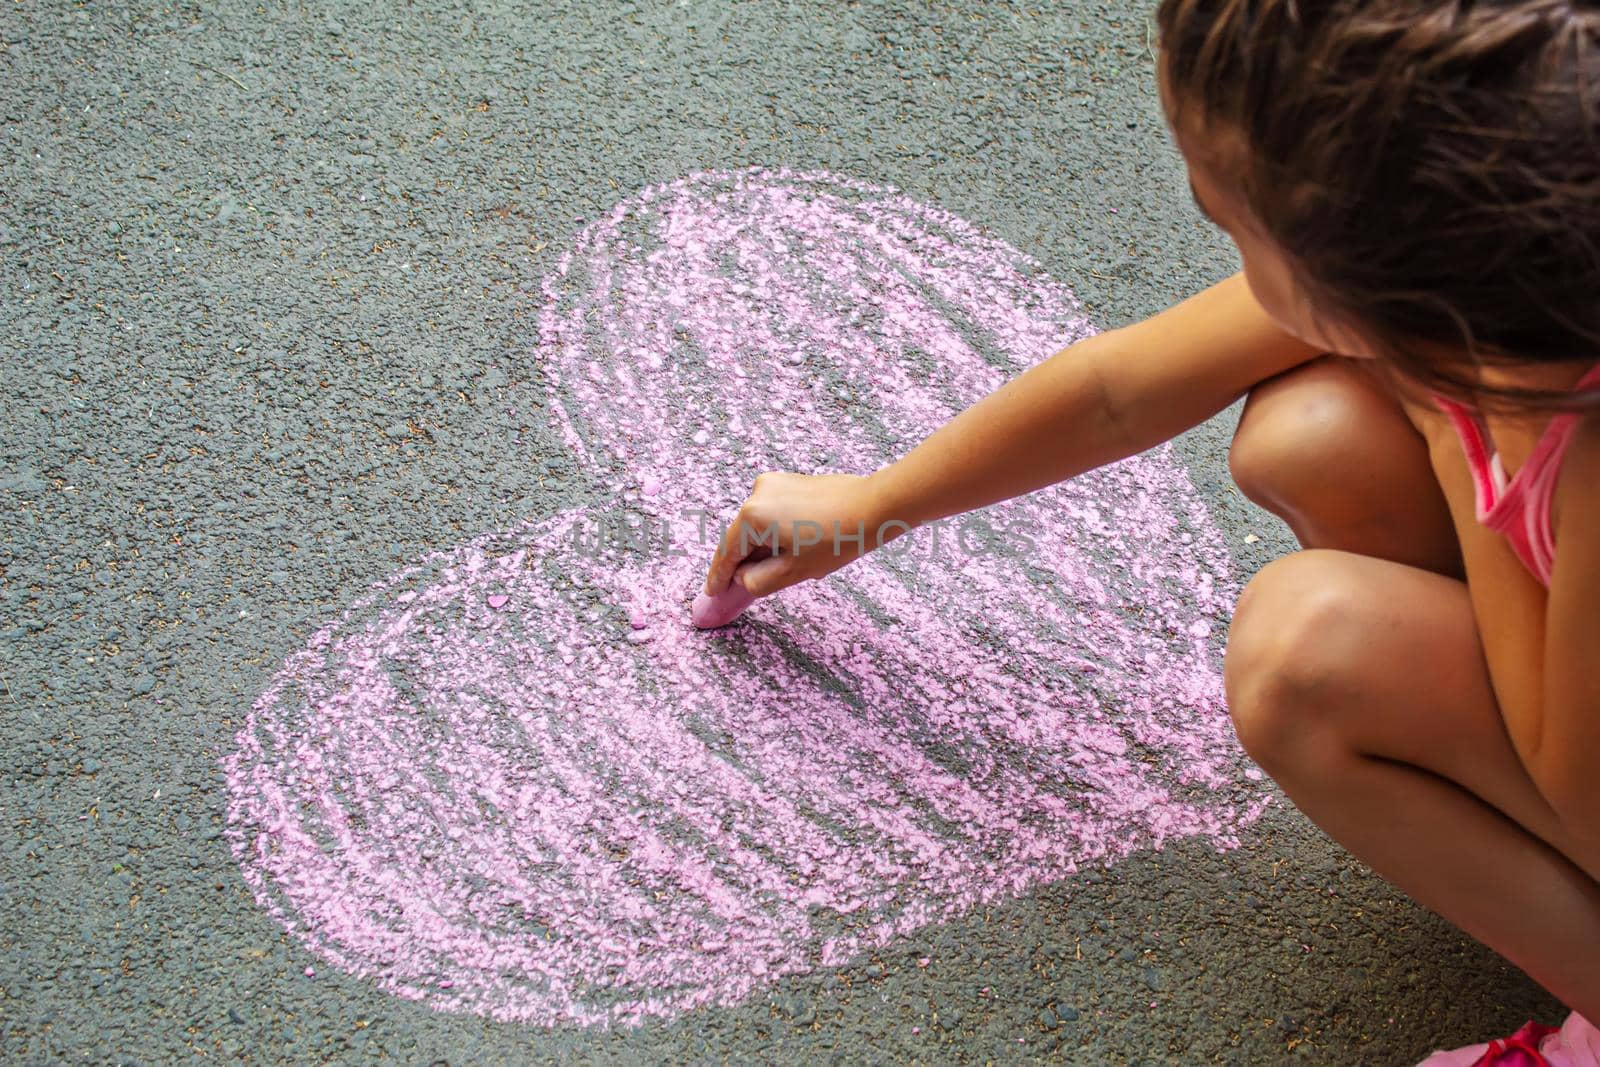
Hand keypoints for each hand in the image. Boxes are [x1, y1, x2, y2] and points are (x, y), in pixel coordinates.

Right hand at [701, 471, 911, 597]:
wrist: (874, 507)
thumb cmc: (837, 540)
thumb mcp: (793, 572)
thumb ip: (758, 581)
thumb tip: (743, 577)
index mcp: (753, 515)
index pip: (727, 552)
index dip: (718, 577)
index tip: (712, 593)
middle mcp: (757, 493)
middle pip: (741, 536)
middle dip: (743, 562)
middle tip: (741, 588)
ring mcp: (773, 483)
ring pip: (757, 525)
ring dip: (762, 546)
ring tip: (783, 567)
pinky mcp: (789, 481)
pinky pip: (772, 512)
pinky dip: (774, 531)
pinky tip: (794, 547)